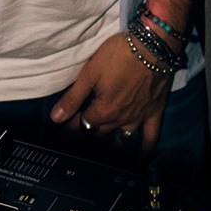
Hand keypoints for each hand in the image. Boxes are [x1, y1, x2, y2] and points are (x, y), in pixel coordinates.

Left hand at [49, 31, 174, 154]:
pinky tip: (138, 165)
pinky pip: (150, 139)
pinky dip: (144, 154)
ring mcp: (138, 118)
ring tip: (98, 164)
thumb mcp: (91, 72)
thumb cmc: (121, 53)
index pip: (78, 126)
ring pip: (120, 143)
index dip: (65, 132)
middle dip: (82, 142)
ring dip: (108, 154)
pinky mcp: (154, 113)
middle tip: (72, 148)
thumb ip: (73, 97)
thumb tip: (56, 117)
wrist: (154, 45)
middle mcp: (120, 119)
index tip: (56, 138)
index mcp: (102, 110)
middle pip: (97, 136)